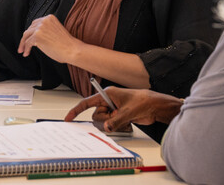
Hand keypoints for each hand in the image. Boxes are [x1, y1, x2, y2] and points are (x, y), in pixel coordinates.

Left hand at [17, 15, 82, 61]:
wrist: (72, 50)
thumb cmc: (67, 44)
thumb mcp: (56, 31)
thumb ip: (46, 30)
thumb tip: (35, 37)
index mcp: (49, 17)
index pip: (35, 23)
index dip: (31, 32)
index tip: (28, 38)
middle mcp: (44, 20)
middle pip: (29, 29)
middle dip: (25, 38)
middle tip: (23, 46)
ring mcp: (40, 28)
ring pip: (26, 35)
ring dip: (23, 43)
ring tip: (22, 50)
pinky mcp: (37, 36)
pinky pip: (27, 43)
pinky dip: (25, 48)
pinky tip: (26, 53)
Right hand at [64, 87, 182, 131]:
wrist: (155, 106)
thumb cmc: (143, 101)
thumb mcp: (127, 111)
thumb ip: (115, 121)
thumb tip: (106, 128)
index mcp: (107, 94)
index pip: (87, 102)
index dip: (76, 110)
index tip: (68, 118)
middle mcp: (108, 102)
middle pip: (96, 116)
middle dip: (105, 120)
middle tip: (117, 118)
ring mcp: (113, 110)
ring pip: (104, 122)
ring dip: (113, 123)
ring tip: (125, 119)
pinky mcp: (118, 117)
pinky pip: (111, 125)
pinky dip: (118, 126)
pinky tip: (127, 122)